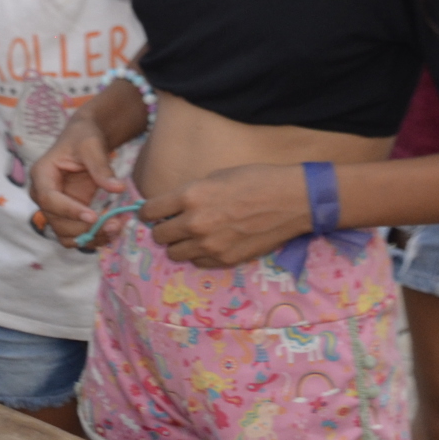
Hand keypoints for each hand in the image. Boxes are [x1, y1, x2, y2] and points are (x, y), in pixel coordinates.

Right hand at [29, 116, 128, 244]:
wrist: (86, 140)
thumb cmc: (84, 137)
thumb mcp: (92, 145)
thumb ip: (101, 167)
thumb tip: (117, 188)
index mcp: (42, 175)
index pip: (49, 199)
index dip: (69, 211)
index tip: (94, 217)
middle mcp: (44, 196)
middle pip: (57, 222)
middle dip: (85, 228)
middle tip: (115, 225)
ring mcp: (56, 209)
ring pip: (66, 235)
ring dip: (91, 237)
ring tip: (117, 228)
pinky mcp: (69, 217)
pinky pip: (77, 236)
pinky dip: (94, 238)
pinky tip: (113, 231)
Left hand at [143, 163, 311, 267]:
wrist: (291, 200)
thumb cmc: (255, 179)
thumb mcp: (216, 176)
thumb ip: (190, 193)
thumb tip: (172, 206)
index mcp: (190, 196)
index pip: (149, 211)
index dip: (148, 212)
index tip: (152, 213)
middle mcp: (195, 223)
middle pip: (158, 236)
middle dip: (162, 229)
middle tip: (172, 224)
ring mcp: (210, 245)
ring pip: (175, 254)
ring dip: (179, 244)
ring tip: (192, 235)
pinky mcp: (225, 260)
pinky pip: (198, 262)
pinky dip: (199, 254)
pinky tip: (211, 243)